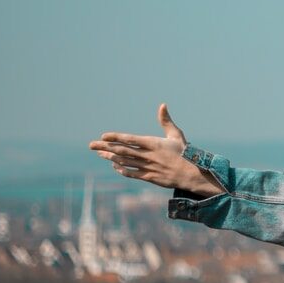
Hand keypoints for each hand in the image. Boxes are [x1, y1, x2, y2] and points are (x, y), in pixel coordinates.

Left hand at [87, 104, 219, 194]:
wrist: (192, 174)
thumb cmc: (185, 152)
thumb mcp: (176, 135)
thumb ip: (166, 121)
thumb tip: (162, 105)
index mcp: (153, 144)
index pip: (130, 139)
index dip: (115, 137)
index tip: (103, 136)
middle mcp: (147, 156)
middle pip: (122, 151)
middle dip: (105, 147)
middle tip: (91, 145)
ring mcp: (147, 167)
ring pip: (124, 162)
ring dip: (110, 157)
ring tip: (100, 153)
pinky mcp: (149, 177)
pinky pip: (131, 173)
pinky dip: (122, 169)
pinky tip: (114, 165)